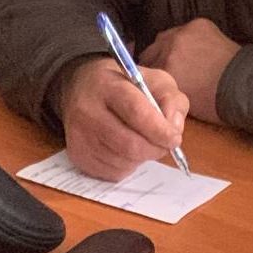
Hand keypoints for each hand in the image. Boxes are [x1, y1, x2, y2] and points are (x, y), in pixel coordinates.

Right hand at [57, 56, 188, 180]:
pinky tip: (124, 148)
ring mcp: (79, 135)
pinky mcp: (77, 155)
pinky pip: (113, 173)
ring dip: (142, 157)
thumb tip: (174, 128)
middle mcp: (86, 110)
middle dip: (155, 149)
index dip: (159, 130)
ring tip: (141, 140)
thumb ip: (171, 99)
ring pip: (123, 162)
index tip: (174, 138)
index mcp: (106, 85)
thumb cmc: (124, 84)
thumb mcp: (153, 79)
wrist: (81, 87)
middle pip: (129, 144)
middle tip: (164, 144)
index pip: (135, 112)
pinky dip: (128, 165)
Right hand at [138, 18, 239, 121]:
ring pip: (166, 38)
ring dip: (171, 47)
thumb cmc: (215, 102)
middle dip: (158, 59)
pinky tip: (198, 50)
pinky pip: (185, 30)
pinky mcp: (199, 24)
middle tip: (169, 70)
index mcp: (164, 70)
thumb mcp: (180, 100)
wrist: (246, 86)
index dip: (150, 75)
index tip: (154, 79)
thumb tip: (157, 83)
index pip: (145, 68)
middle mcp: (169, 48)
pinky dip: (189, 39)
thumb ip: (164, 87)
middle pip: (151, 50)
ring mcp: (184, 33)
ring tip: (184, 59)